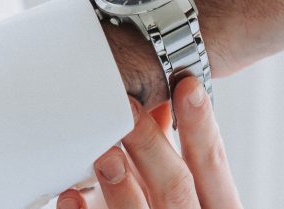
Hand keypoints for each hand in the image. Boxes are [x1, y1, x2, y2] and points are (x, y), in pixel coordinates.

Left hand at [56, 77, 242, 208]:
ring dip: (120, 183)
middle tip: (128, 108)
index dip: (201, 126)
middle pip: (177, 188)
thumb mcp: (190, 196)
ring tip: (103, 151)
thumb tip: (161, 107)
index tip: (186, 87)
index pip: (213, 167)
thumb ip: (175, 158)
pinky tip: (70, 198)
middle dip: (152, 144)